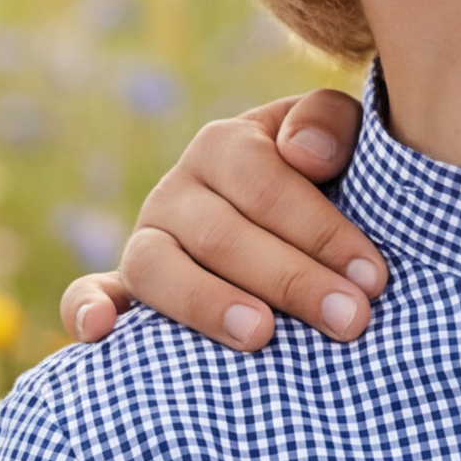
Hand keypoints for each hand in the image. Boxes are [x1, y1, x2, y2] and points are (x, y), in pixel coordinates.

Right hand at [60, 89, 377, 351]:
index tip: (374, 278)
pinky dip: (87, 310)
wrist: (288, 228)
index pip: (267, 184)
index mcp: (227, 148)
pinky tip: (102, 333)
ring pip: (160, 268)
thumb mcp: (340, 142)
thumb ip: (331, 124)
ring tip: (262, 335)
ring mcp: (147, 241)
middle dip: (291, 279)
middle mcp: (179, 192)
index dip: (321, 230)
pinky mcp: (127, 289)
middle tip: (349, 321)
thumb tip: (305, 154)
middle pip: (222, 234)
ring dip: (208, 303)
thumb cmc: (327, 187)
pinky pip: (88, 295)